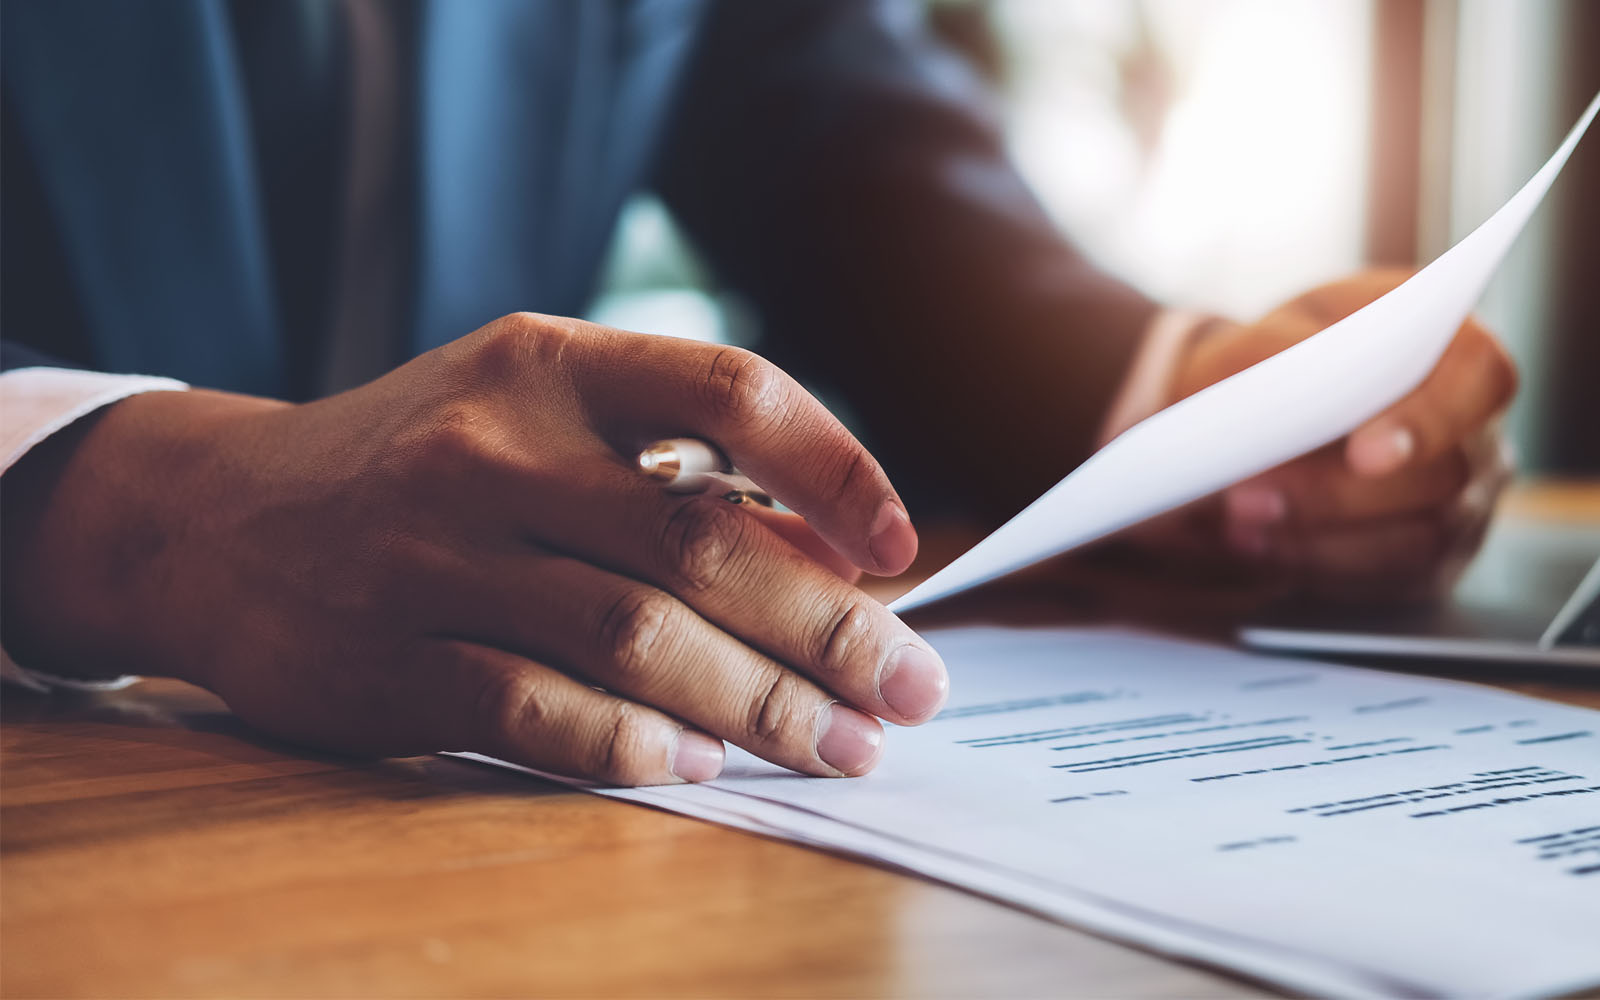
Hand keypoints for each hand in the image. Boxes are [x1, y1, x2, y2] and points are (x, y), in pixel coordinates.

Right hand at [0, 314, 947, 783]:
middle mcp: (493, 446)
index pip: (730, 388)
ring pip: (636, 636)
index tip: (899, 552)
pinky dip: (634, 744)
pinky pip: (537, 710)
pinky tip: (701, 765)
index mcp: (549, 364)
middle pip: (702, 541)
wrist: (215, 516)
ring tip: (840, 746)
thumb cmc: (421, 465)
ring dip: (761, 704)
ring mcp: (432, 554)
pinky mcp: (384, 658)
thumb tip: (832, 563)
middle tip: (910, 691)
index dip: (837, 468)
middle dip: (829, 627)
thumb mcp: (535, 423)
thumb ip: (672, 474)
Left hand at [1158, 270, 1516, 600]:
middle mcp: (1474, 428)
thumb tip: (1276, 398)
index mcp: (1451, 349)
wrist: (1255, 422)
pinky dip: (1317, 567)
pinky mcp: (1431, 560)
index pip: (1478, 375)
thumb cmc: (1270, 368)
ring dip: (1317, 539)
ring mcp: (1464, 501)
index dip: (1428, 419)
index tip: (1365, 455)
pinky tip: (1256, 548)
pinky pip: (1390, 580)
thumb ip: (1271, 357)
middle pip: (1444, 475)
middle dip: (1336, 494)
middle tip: (1246, 499)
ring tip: (1235, 525)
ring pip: (1418, 540)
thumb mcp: (1258, 344)